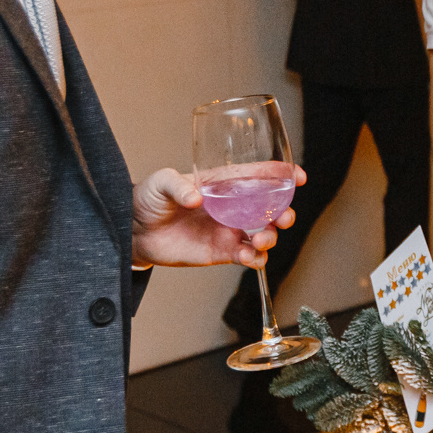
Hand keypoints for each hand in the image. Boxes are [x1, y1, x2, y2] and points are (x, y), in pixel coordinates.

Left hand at [131, 166, 300, 268]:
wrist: (134, 231)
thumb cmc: (148, 198)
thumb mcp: (161, 182)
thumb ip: (178, 187)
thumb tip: (196, 198)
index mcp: (223, 183)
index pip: (258, 175)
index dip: (281, 174)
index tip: (298, 176)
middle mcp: (232, 207)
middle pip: (270, 208)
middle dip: (284, 212)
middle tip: (283, 218)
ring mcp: (229, 230)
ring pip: (263, 234)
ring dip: (270, 237)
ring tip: (260, 240)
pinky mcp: (221, 252)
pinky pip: (248, 256)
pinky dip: (255, 258)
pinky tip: (248, 256)